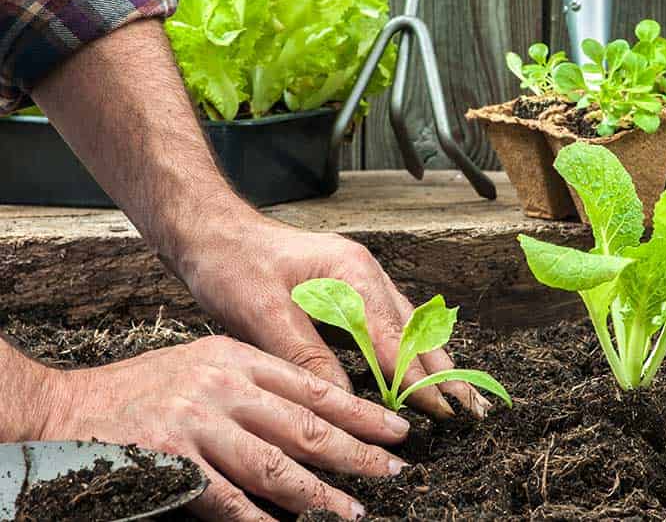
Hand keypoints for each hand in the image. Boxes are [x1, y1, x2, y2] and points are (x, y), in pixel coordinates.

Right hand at [41, 335, 409, 520]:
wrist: (72, 407)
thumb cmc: (147, 387)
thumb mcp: (205, 363)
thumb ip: (255, 383)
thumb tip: (314, 411)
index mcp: (238, 358)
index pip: (312, 386)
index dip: (359, 411)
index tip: (395, 428)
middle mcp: (223, 386)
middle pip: (304, 424)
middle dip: (356, 451)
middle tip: (395, 469)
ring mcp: (197, 423)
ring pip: (274, 464)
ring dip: (319, 494)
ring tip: (355, 510)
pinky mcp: (170, 460)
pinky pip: (225, 499)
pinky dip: (258, 519)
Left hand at [177, 207, 489, 418]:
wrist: (213, 233)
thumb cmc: (234, 265)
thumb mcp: (264, 314)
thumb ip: (307, 357)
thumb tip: (343, 402)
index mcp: (351, 272)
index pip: (394, 336)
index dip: (417, 377)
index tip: (442, 409)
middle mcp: (363, 272)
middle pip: (413, 327)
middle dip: (441, 367)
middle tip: (468, 406)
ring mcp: (357, 277)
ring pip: (405, 323)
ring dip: (428, 359)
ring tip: (454, 392)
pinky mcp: (346, 288)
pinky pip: (386, 321)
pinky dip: (405, 348)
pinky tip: (413, 368)